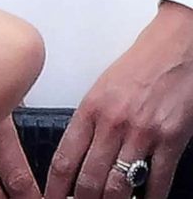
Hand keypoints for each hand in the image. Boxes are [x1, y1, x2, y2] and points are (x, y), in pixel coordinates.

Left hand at [45, 2, 192, 198]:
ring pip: (120, 185)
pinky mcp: (172, 140)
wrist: (176, 48)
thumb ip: (88, 122)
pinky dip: (150, 198)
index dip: (55, 188)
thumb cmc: (138, 67)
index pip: (64, 159)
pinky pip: (158, 181)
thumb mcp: (100, 91)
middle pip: (89, 178)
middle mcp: (112, 124)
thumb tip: (76, 155)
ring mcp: (143, 134)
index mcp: (90, 110)